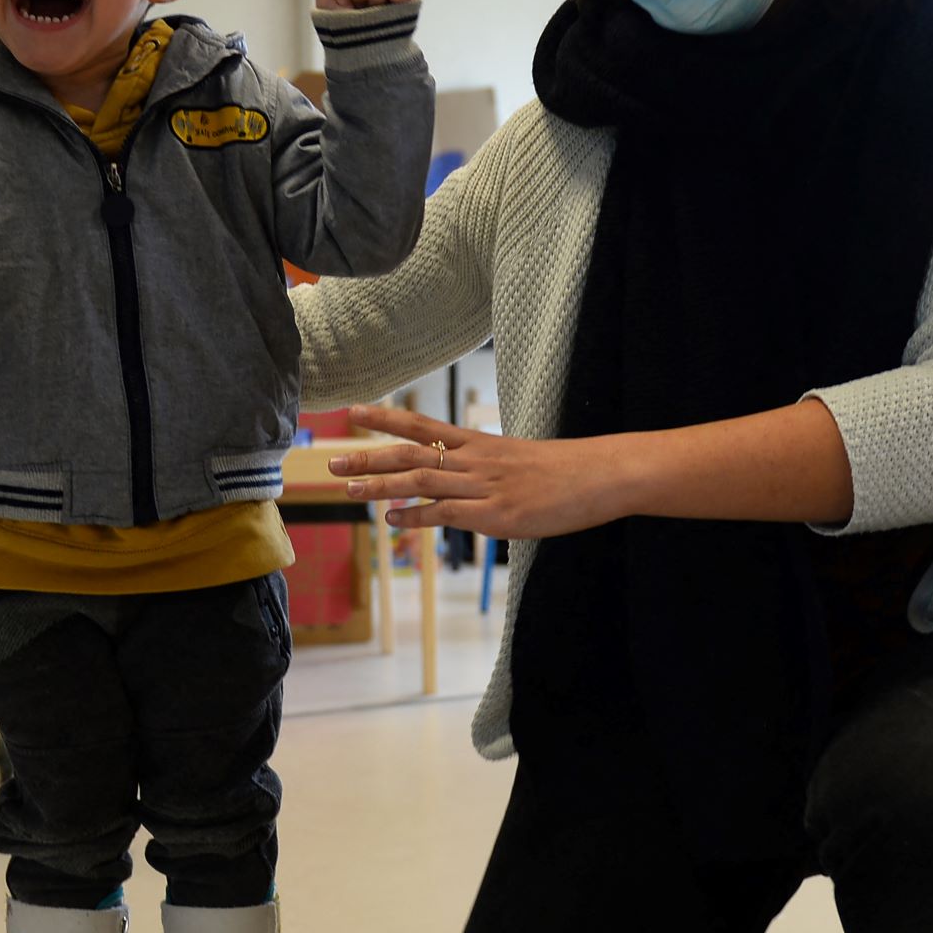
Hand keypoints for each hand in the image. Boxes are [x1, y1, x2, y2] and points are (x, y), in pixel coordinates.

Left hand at [328, 404, 628, 539]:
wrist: (600, 476)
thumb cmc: (562, 471)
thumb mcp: (516, 460)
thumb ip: (483, 468)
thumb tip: (458, 480)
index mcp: (479, 443)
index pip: (422, 426)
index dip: (385, 418)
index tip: (353, 412)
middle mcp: (475, 460)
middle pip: (411, 453)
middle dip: (369, 457)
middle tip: (333, 462)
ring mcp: (484, 487)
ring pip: (422, 481)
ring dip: (381, 485)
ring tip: (348, 489)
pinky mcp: (496, 515)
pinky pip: (447, 513)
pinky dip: (416, 516)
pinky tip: (392, 520)